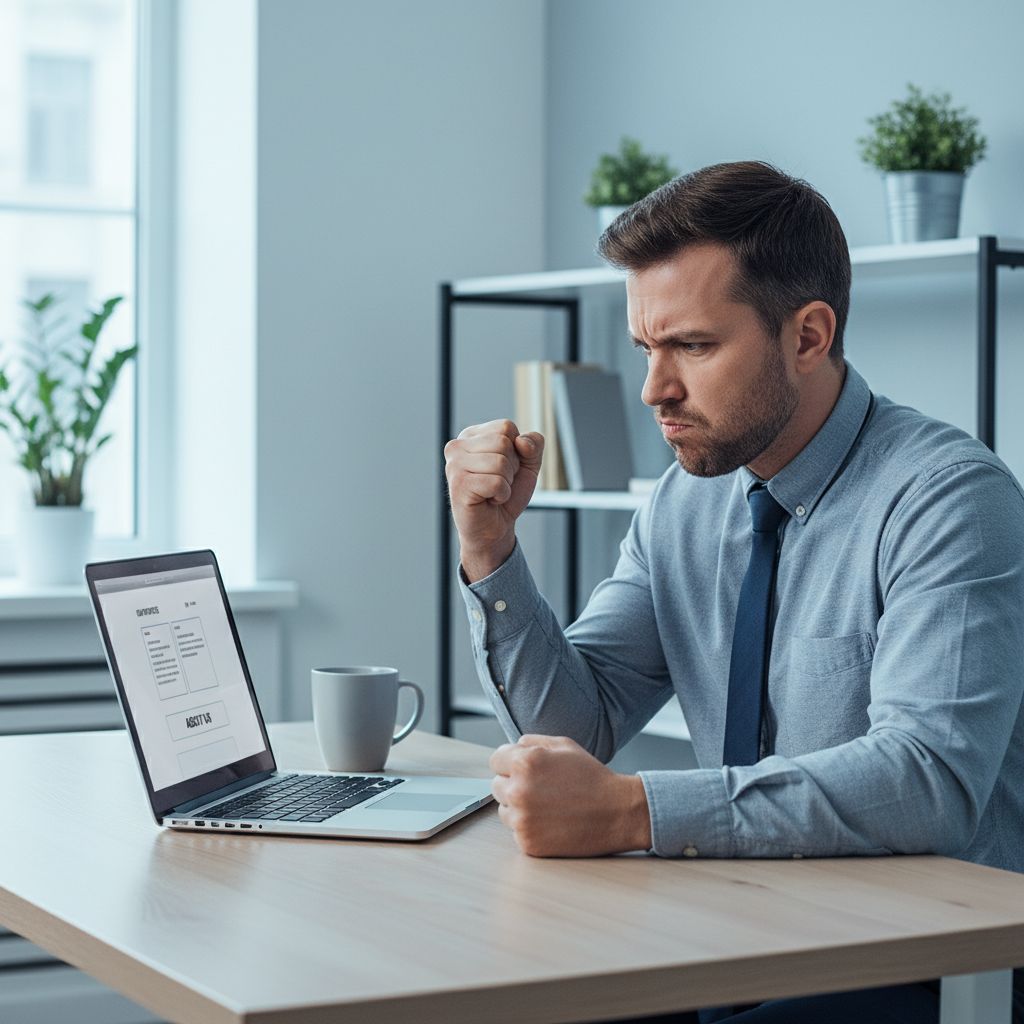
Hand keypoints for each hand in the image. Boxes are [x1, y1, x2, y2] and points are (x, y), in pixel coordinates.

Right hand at [444, 419, 543, 580]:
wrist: (494, 528)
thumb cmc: (506, 494)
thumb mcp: (528, 464)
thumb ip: (533, 444)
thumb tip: (521, 442)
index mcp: (471, 436)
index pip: (506, 427)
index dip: (516, 450)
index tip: (504, 467)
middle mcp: (457, 446)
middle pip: (503, 442)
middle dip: (512, 467)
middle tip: (498, 482)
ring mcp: (454, 465)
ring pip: (501, 462)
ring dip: (506, 482)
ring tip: (493, 492)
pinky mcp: (458, 485)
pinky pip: (496, 482)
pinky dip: (501, 495)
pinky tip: (489, 500)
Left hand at [489, 735, 651, 856]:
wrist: (617, 813)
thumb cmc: (592, 777)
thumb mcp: (564, 745)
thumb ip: (532, 741)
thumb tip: (511, 747)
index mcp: (525, 762)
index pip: (495, 760)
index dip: (510, 763)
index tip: (522, 769)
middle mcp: (519, 790)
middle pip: (496, 785)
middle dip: (514, 784)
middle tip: (541, 789)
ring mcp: (522, 820)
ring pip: (504, 810)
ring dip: (519, 808)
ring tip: (548, 806)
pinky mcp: (528, 843)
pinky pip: (516, 831)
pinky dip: (530, 828)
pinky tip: (551, 822)